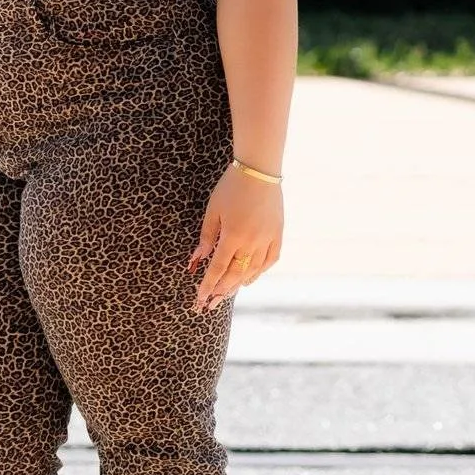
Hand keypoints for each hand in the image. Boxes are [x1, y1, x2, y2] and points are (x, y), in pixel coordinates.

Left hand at [187, 164, 283, 311]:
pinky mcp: (277, 234)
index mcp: (233, 236)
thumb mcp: (213, 210)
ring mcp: (267, 239)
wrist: (259, 170)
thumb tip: (197, 259)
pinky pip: (270, 260)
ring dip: (238, 284)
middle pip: (234, 274)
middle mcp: (252, 242)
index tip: (200, 298)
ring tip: (227, 293)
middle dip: (221, 291)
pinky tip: (250, 278)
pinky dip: (259, 272)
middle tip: (211, 304)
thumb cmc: (231, 187)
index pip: (217, 269)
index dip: (208, 285)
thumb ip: (206, 237)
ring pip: (253, 271)